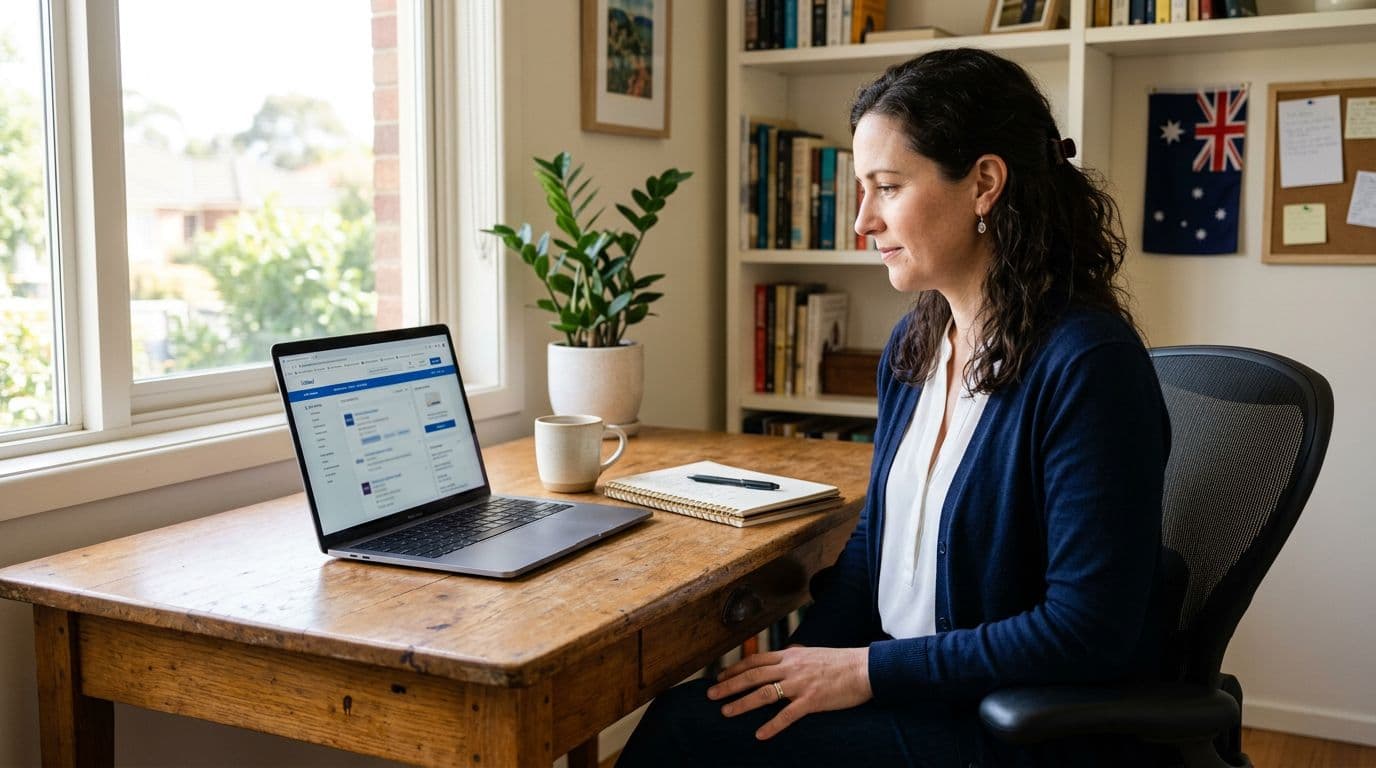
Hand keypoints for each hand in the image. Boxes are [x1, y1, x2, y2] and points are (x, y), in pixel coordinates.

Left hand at [705, 646, 871, 739]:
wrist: (864, 668)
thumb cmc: (841, 662)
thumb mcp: (813, 653)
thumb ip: (796, 656)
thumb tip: (785, 654)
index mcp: (790, 655)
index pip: (756, 660)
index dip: (735, 669)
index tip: (720, 677)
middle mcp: (791, 667)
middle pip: (752, 676)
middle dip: (729, 685)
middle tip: (710, 695)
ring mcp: (800, 684)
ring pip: (764, 693)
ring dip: (742, 704)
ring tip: (725, 712)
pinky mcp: (812, 701)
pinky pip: (787, 715)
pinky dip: (772, 725)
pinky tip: (759, 734)